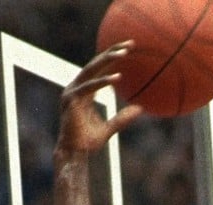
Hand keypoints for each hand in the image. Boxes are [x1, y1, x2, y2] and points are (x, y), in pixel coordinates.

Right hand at [56, 41, 143, 156]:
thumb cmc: (88, 142)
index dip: (113, 56)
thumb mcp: (110, 128)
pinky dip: (103, 82)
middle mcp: (77, 87)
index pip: (99, 68)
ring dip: (108, 59)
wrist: (74, 153)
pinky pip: (89, 87)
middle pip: (95, 63)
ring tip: (125, 53)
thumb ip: (122, 118)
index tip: (130, 47)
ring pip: (91, 70)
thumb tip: (140, 109)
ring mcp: (72, 92)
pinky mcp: (71, 100)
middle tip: (131, 43)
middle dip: (112, 50)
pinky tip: (118, 78)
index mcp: (85, 90)